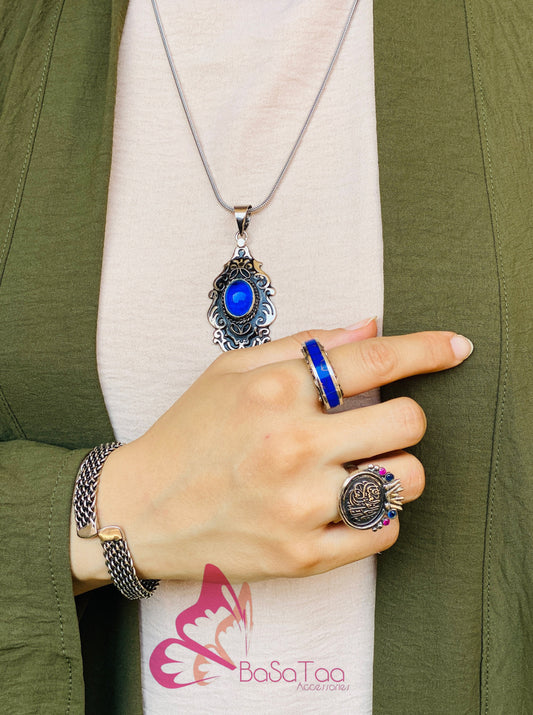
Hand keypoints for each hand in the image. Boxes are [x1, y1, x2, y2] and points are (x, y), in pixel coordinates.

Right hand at [70, 319, 472, 590]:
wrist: (141, 509)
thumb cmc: (187, 433)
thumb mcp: (231, 370)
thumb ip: (303, 344)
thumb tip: (368, 327)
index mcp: (276, 391)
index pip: (376, 361)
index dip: (427, 348)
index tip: (455, 348)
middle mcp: (293, 446)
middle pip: (409, 422)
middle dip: (404, 416)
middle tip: (376, 424)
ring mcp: (300, 505)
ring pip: (407, 480)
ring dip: (396, 467)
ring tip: (360, 466)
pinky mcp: (302, 555)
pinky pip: (384, 532)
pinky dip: (378, 514)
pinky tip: (347, 502)